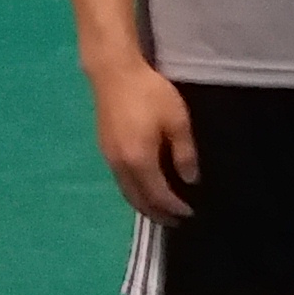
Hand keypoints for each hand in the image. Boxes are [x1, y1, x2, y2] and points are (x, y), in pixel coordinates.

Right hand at [88, 57, 200, 220]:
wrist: (114, 73)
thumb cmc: (150, 93)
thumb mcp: (177, 120)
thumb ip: (184, 152)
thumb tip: (189, 180)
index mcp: (139, 160)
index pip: (158, 195)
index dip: (173, 207)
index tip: (189, 213)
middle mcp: (120, 165)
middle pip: (138, 200)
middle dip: (157, 214)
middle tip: (174, 221)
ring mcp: (108, 158)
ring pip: (126, 192)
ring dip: (144, 205)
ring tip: (160, 210)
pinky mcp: (104, 149)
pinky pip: (120, 181)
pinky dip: (134, 191)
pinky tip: (144, 187)